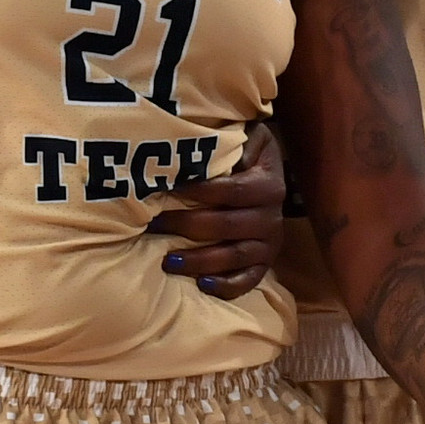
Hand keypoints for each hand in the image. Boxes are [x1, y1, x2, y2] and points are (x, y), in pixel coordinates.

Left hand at [147, 122, 285, 300]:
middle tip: (152, 224)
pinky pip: (249, 280)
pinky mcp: (266, 263)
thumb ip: (232, 140)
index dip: (196, 191)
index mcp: (268, 184)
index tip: (165, 190)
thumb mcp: (249, 137)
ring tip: (167, 261)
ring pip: (234, 257)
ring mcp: (270, 243)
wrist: (271, 175)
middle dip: (185, 226)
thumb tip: (207, 149)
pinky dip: (227, 287)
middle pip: (225, 226)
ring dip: (199, 261)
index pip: (228, 190)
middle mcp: (272, 216)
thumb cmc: (248, 154)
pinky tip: (202, 285)